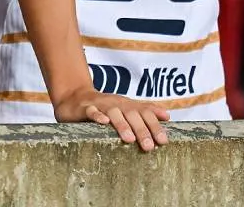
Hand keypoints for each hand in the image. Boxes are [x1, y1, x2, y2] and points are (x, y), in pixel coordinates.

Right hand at [53, 86, 169, 150]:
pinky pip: (91, 111)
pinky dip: (97, 115)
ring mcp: (101, 104)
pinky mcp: (85, 108)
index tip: (164, 141)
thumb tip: (167, 116)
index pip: (145, 113)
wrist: (76, 96)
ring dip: (122, 124)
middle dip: (142, 130)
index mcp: (127, 105)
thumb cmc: (105, 106)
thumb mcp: (126, 107)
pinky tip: (103, 122)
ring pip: (114, 112)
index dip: (155, 125)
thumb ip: (145, 111)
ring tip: (130, 139)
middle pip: (132, 114)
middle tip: (150, 146)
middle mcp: (116, 103)